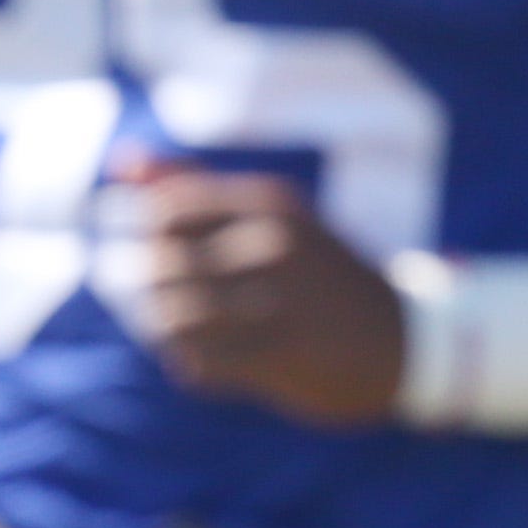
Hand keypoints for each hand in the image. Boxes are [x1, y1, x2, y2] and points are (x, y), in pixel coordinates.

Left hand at [103, 151, 405, 425]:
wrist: (405, 341)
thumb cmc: (320, 274)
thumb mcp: (273, 217)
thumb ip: (195, 187)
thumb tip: (121, 162)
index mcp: (270, 203)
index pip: (167, 211)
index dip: (152, 241)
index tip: (170, 259)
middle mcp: (274, 245)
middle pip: (162, 265)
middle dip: (154, 291)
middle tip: (176, 305)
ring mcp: (279, 300)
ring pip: (173, 317)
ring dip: (168, 332)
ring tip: (191, 335)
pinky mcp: (281, 355)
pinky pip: (199, 362)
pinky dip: (193, 365)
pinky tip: (214, 361)